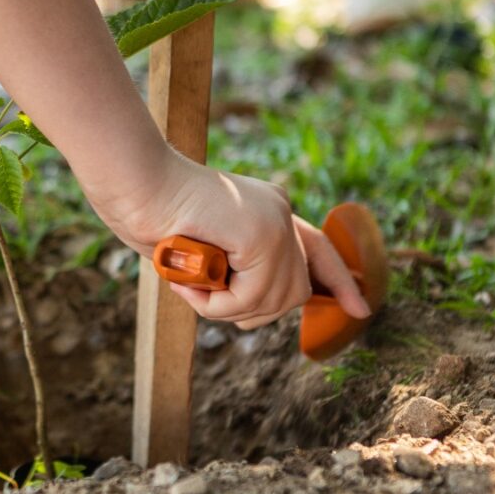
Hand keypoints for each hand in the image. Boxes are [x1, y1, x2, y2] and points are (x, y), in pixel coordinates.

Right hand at [93, 150, 370, 329]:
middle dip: (249, 309)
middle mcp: (280, 212)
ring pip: (272, 301)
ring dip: (224, 307)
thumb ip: (231, 268)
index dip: (338, 280)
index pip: (317, 248)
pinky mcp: (261, 237)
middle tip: (201, 295)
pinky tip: (190, 280)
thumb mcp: (197, 248)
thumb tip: (252, 309)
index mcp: (268, 209)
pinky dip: (215, 304)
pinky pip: (249, 298)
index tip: (362, 309)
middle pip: (291, 291)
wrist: (132, 183)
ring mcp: (274, 223)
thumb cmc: (147, 212)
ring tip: (189, 283)